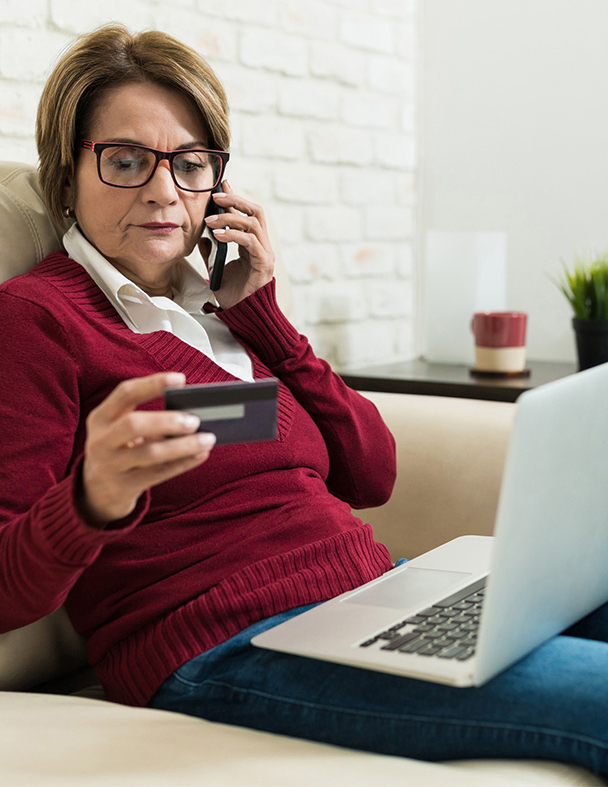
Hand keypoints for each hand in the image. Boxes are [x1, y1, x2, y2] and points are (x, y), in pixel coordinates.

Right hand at [80, 373, 215, 525]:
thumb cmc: (118, 449)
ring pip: (150, 453)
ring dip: (183, 446)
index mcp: (101, 417)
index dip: (153, 384)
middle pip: (132, 425)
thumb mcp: (120, 429)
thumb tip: (191, 412)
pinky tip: (201, 455)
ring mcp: (110, 466)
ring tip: (207, 439)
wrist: (97, 491)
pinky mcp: (123, 487)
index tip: (180, 379)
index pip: (125, 393)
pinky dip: (183, 463)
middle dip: (166, 421)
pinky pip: (158, 474)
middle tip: (195, 420)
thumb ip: (147, 419)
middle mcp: (101, 440)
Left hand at [199, 181, 274, 309]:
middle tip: (215, 197)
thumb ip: (212, 252)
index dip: (236, 198)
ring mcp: (265, 254)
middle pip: (256, 211)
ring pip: (253, 223)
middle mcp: (263, 246)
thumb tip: (204, 236)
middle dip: (236, 201)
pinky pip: (250, 241)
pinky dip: (233, 235)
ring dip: (230, 218)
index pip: (248, 214)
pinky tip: (218, 235)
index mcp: (254, 245)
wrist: (242, 315)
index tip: (222, 185)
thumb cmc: (233, 295)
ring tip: (210, 221)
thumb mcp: (216, 269)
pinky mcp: (263, 264)